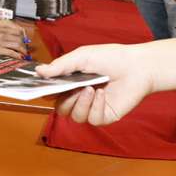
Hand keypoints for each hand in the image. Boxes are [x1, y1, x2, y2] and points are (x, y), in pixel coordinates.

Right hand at [0, 23, 26, 58]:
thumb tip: (4, 39)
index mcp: (2, 30)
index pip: (18, 32)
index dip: (23, 37)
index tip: (24, 41)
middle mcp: (4, 35)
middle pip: (20, 39)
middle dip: (24, 45)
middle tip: (25, 49)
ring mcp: (2, 42)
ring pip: (18, 45)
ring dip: (23, 50)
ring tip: (24, 54)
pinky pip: (12, 52)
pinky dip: (17, 55)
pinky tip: (19, 57)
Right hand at [35, 44, 152, 125]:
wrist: (136, 66)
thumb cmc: (110, 58)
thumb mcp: (81, 57)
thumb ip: (60, 66)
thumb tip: (39, 71)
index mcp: (71, 82)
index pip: (52, 93)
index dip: (45, 92)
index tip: (41, 89)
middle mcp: (80, 97)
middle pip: (60, 108)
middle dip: (64, 99)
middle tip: (72, 88)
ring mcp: (92, 108)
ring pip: (74, 116)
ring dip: (80, 103)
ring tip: (90, 88)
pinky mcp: (105, 116)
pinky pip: (92, 119)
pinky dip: (95, 106)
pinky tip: (102, 93)